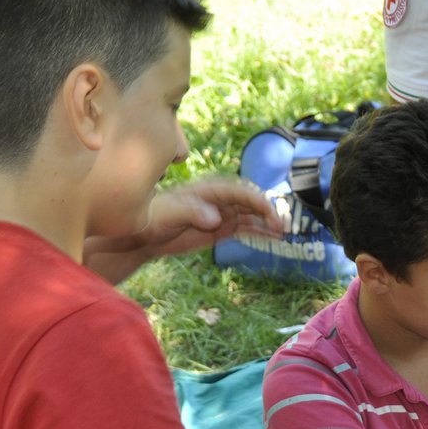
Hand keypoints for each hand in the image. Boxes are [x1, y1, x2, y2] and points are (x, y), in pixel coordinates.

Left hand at [128, 178, 284, 257]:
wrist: (145, 233)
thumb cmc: (154, 219)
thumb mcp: (170, 215)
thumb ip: (192, 213)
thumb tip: (216, 219)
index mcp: (209, 191)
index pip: (239, 191)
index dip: (255, 200)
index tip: (268, 213)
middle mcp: (220, 200)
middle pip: (250, 201)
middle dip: (267, 211)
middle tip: (280, 227)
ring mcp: (223, 213)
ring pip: (252, 215)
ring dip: (267, 222)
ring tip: (283, 233)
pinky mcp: (222, 228)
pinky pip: (246, 227)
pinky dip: (260, 231)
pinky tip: (273, 238)